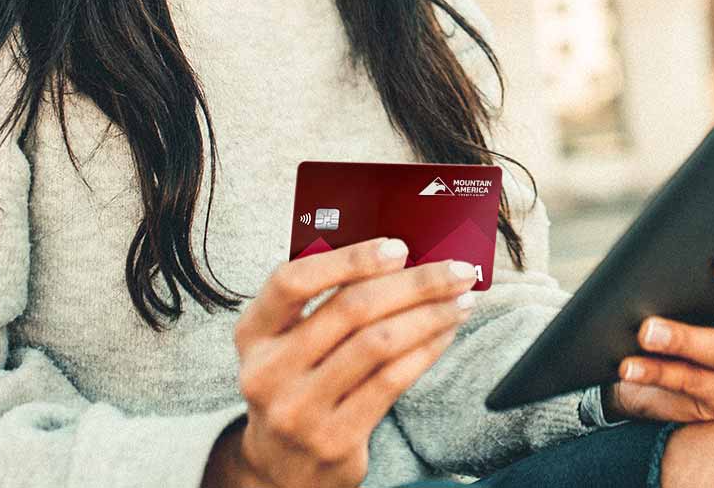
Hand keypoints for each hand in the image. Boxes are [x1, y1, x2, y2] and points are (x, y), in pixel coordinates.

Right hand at [223, 238, 478, 487]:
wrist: (281, 469)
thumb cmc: (296, 384)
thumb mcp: (286, 342)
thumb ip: (322, 302)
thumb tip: (398, 259)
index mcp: (253, 333)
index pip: (293, 282)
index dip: (348, 260)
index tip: (398, 247)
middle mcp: (269, 370)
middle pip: (351, 309)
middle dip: (414, 283)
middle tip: (456, 270)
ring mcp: (300, 409)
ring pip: (379, 344)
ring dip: (430, 315)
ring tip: (460, 300)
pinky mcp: (335, 438)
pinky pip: (392, 381)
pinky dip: (426, 350)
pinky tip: (444, 334)